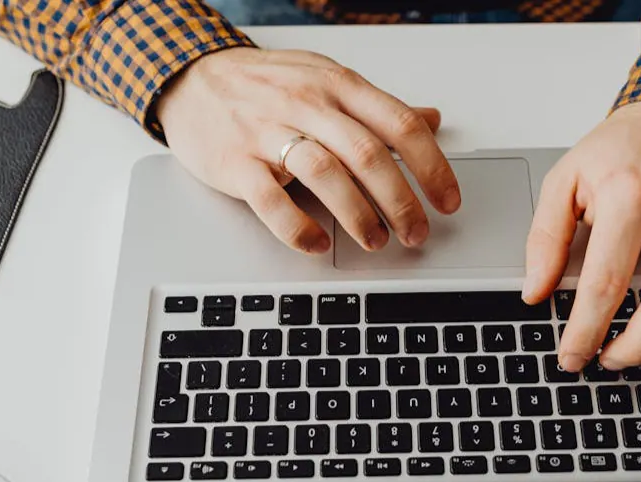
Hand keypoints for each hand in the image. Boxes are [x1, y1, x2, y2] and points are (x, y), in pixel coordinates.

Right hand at [156, 47, 460, 253]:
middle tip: (417, 233)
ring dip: (358, 215)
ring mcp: (269, 133)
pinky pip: (270, 200)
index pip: (399, 125)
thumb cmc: (266, 85)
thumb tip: (431, 120)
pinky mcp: (235, 163)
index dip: (432, 167)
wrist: (192, 79)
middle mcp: (308, 106)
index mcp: (338, 87)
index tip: (448, 201)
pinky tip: (317, 244)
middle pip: (368, 154)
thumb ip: (378, 106)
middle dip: (400, 201)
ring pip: (325, 173)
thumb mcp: (328, 80)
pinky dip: (298, 228)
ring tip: (375, 242)